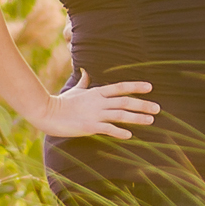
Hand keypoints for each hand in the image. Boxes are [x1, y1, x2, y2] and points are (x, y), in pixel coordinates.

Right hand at [26, 74, 158, 142]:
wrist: (46, 113)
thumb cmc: (61, 102)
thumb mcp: (75, 90)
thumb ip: (84, 81)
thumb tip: (86, 70)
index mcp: (96, 92)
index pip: (120, 87)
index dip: (136, 86)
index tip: (150, 87)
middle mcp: (99, 102)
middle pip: (125, 102)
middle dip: (143, 104)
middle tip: (158, 108)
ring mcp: (95, 114)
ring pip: (120, 115)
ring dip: (137, 118)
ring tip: (151, 120)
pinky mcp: (89, 126)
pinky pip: (108, 129)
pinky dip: (119, 132)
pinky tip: (130, 135)